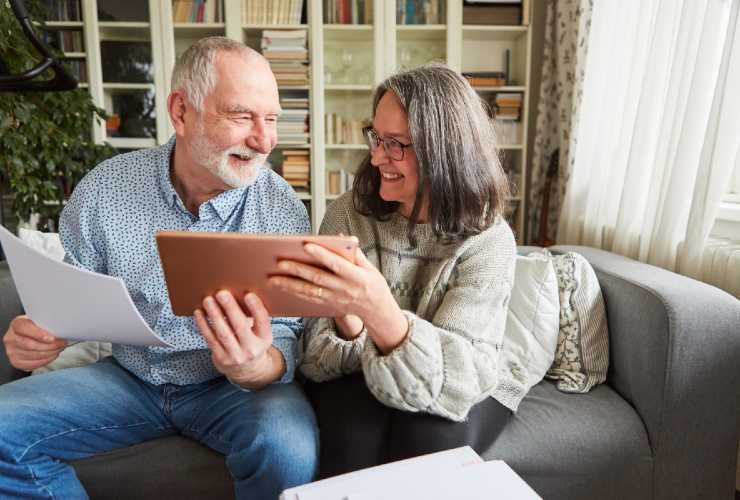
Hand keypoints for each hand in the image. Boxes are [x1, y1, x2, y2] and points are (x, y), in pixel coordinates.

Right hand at [3, 316, 66, 371]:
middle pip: (30, 345)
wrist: (28, 335)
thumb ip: (46, 323)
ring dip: (50, 353)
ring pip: (33, 355)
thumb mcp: (40, 320)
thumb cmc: (37, 327)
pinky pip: (33, 364)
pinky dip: (46, 360)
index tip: (53, 338)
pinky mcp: (16, 362)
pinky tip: (53, 355)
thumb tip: (62, 329)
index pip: (24, 328)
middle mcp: (11, 338)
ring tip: (59, 349)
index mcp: (16, 324)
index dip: (39, 334)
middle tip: (62, 344)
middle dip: (49, 346)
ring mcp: (12, 351)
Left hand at [194, 291, 283, 388]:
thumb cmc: (252, 342)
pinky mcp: (221, 359)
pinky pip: (210, 339)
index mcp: (265, 339)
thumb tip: (239, 292)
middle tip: (221, 293)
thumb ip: (254, 317)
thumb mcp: (260, 333)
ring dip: (214, 315)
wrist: (246, 369)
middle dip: (230, 308)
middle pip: (240, 327)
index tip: (248, 294)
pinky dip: (203, 325)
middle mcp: (252, 349)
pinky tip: (199, 313)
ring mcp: (236, 355)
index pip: (263, 322)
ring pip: (223, 333)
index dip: (256, 308)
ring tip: (208, 300)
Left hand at [269, 244, 408, 352]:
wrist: (377, 310)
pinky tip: (282, 288)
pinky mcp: (328, 306)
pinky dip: (294, 294)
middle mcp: (344, 289)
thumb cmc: (373, 285)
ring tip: (273, 278)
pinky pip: (309, 299)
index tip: (306, 245)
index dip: (322, 254)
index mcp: (356, 277)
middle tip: (279, 263)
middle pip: (317, 278)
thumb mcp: (370, 268)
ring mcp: (335, 299)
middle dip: (297, 270)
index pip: (336, 264)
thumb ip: (355, 253)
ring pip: (309, 292)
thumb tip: (342, 237)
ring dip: (289, 285)